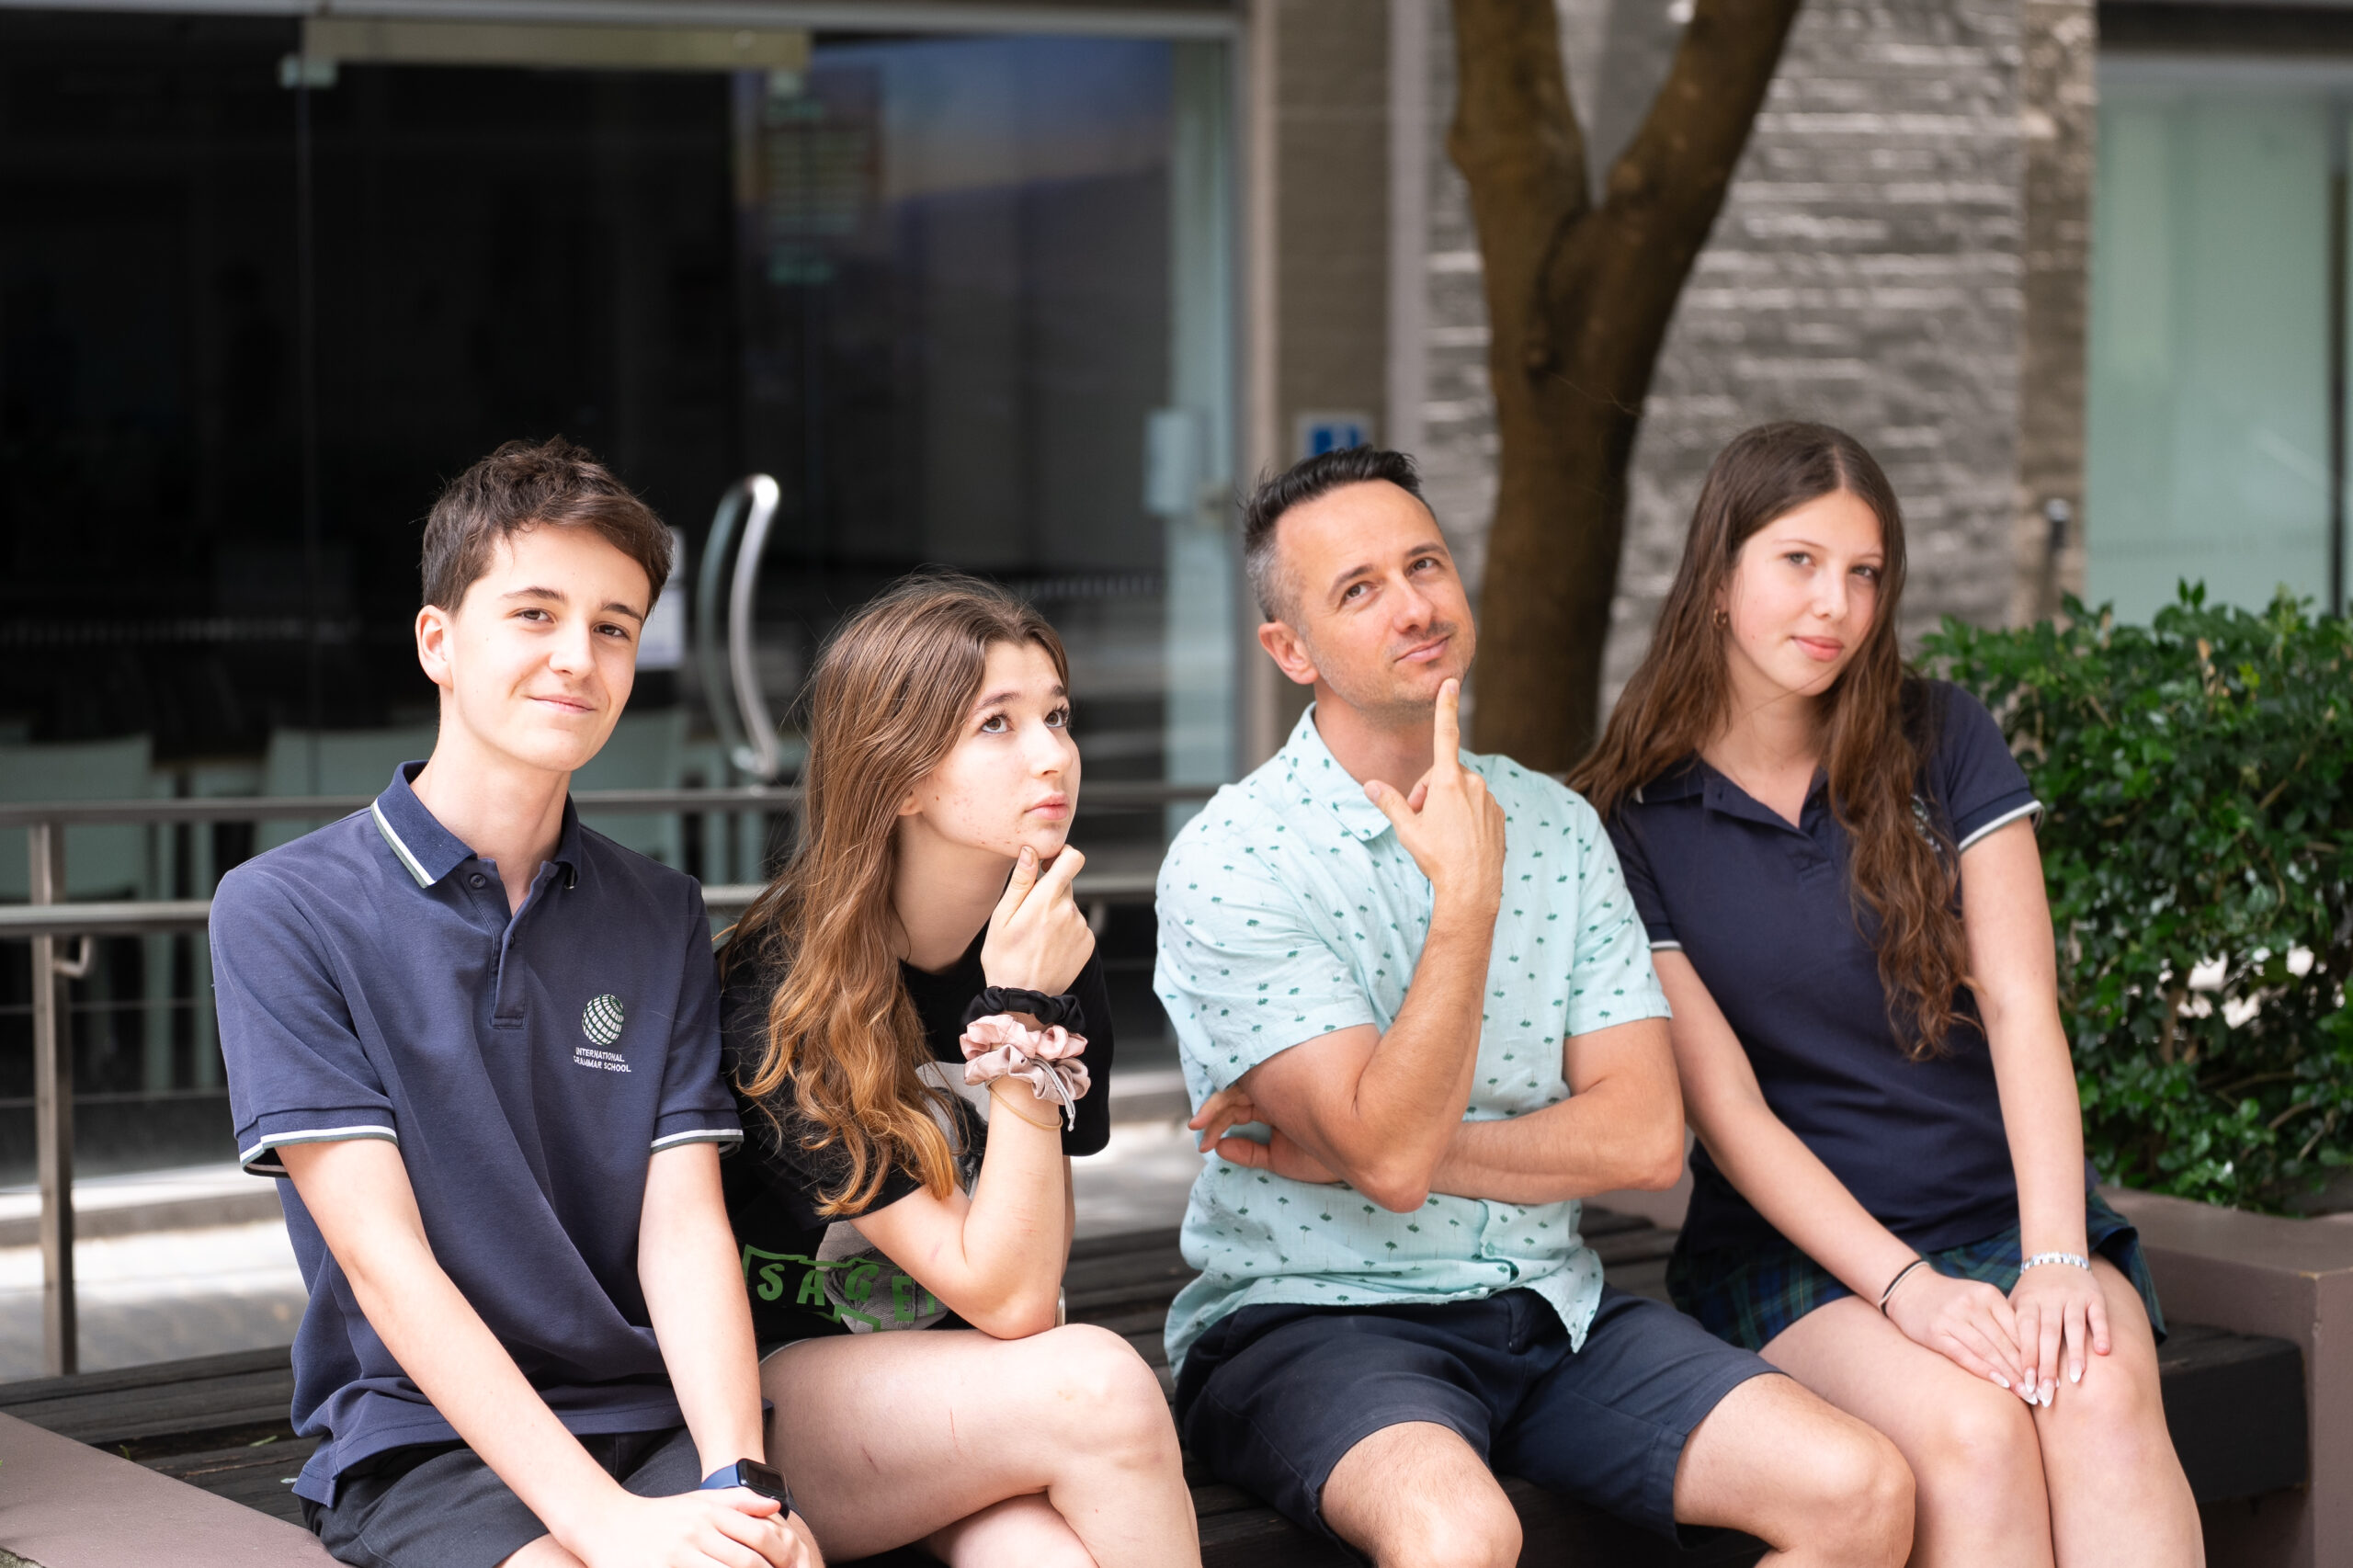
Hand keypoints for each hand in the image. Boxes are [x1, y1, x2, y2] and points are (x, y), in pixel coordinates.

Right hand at [565, 1489, 813, 1567]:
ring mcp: (676, 1555)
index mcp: (708, 1515)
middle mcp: (695, 1533)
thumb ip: (738, 1500)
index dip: (778, 1557)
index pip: (756, 1538)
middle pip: (744, 1563)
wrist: (606, 1523)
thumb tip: (776, 1506)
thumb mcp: (698, 1500)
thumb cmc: (658, 1515)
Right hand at [980, 845, 1092, 996]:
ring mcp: (1081, 928)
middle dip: (1048, 891)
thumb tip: (1030, 851)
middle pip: (1065, 884)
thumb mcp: (1002, 918)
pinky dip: (1064, 930)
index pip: (1072, 859)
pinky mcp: (1088, 942)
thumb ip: (1020, 882)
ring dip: (1056, 913)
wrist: (1023, 998)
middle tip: (1028, 915)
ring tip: (1036, 937)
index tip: (1046, 864)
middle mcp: (1070, 911)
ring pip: (1069, 906)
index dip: (1061, 854)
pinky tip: (1048, 947)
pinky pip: (1076, 925)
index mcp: (1047, 900)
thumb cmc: (1004, 958)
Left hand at [1190, 1084, 1339, 1183]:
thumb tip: (1220, 1147)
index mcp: (1280, 1110)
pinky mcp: (1280, 1078)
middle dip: (1212, 1114)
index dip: (1219, 1123)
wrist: (1355, 1154)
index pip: (1242, 1109)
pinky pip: (1246, 1081)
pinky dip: (1224, 1100)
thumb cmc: (1327, 1159)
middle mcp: (1277, 1094)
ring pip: (1238, 1087)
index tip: (1205, 1144)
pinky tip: (1210, 1119)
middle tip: (1197, 1132)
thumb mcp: (1281, 1160)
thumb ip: (1251, 1154)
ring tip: (1199, 1126)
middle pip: (1236, 1096)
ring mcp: (1280, 1084)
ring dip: (1214, 1107)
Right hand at [1362, 680, 1505, 915]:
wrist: (1473, 889)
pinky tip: (1460, 841)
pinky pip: (1477, 805)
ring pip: (1461, 791)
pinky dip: (1465, 816)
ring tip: (1441, 835)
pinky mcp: (1498, 814)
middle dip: (1429, 792)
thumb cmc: (1437, 858)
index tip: (1450, 682)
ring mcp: (1488, 798)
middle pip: (1443, 774)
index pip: (1445, 734)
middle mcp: (1472, 783)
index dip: (1446, 706)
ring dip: (1447, 805)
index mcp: (1448, 781)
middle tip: (1420, 820)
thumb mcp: (1407, 829)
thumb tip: (1369, 785)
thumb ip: (1390, 802)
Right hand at [1883, 1266, 2032, 1401]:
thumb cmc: (1950, 1298)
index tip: (2048, 1375)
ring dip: (2009, 1375)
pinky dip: (1985, 1370)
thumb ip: (2001, 1319)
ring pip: (1988, 1351)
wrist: (1909, 1287)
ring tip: (2026, 1393)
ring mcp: (1953, 1317)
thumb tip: (2033, 1353)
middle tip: (2041, 1392)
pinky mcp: (1936, 1332)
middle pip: (2006, 1342)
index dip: (2036, 1354)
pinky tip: (2000, 1383)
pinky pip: (1965, 1355)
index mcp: (1988, 1294)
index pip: (2019, 1328)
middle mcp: (1972, 1304)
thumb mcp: (1978, 1299)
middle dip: (2026, 1370)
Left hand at [2011, 1259, 2111, 1406]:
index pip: (2026, 1333)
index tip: (2026, 1385)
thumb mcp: (2016, 1304)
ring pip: (2074, 1326)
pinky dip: (2102, 1333)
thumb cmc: (2032, 1294)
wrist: (2055, 1258)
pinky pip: (2099, 1316)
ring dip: (2075, 1353)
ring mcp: (2073, 1297)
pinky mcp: (2095, 1296)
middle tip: (2048, 1394)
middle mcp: (2050, 1299)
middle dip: (2047, 1366)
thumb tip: (2001, 1368)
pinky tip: (2103, 1353)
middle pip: (2049, 1335)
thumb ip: (2011, 1330)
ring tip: (2074, 1379)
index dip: (2027, 1359)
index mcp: (2028, 1302)